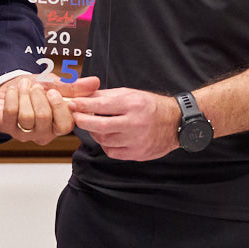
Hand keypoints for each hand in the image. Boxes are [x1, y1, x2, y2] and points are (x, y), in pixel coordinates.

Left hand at [0, 75, 90, 143]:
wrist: (8, 88)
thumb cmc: (34, 89)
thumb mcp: (55, 85)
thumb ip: (74, 87)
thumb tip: (95, 83)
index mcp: (59, 125)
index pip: (66, 125)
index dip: (59, 107)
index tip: (53, 91)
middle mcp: (43, 133)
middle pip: (44, 119)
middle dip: (39, 96)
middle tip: (37, 86)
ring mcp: (25, 133)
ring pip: (27, 115)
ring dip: (25, 94)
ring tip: (24, 85)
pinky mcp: (7, 128)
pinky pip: (11, 112)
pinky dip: (12, 96)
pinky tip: (13, 91)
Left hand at [68, 87, 183, 160]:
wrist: (176, 123)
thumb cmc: (151, 106)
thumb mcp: (130, 94)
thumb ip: (106, 96)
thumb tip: (83, 96)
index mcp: (133, 104)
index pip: (101, 106)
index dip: (83, 106)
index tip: (72, 104)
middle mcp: (135, 123)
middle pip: (99, 126)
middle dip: (83, 121)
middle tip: (76, 117)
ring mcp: (136, 141)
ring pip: (104, 140)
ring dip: (95, 133)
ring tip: (96, 125)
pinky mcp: (137, 154)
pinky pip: (112, 151)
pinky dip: (106, 144)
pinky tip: (109, 137)